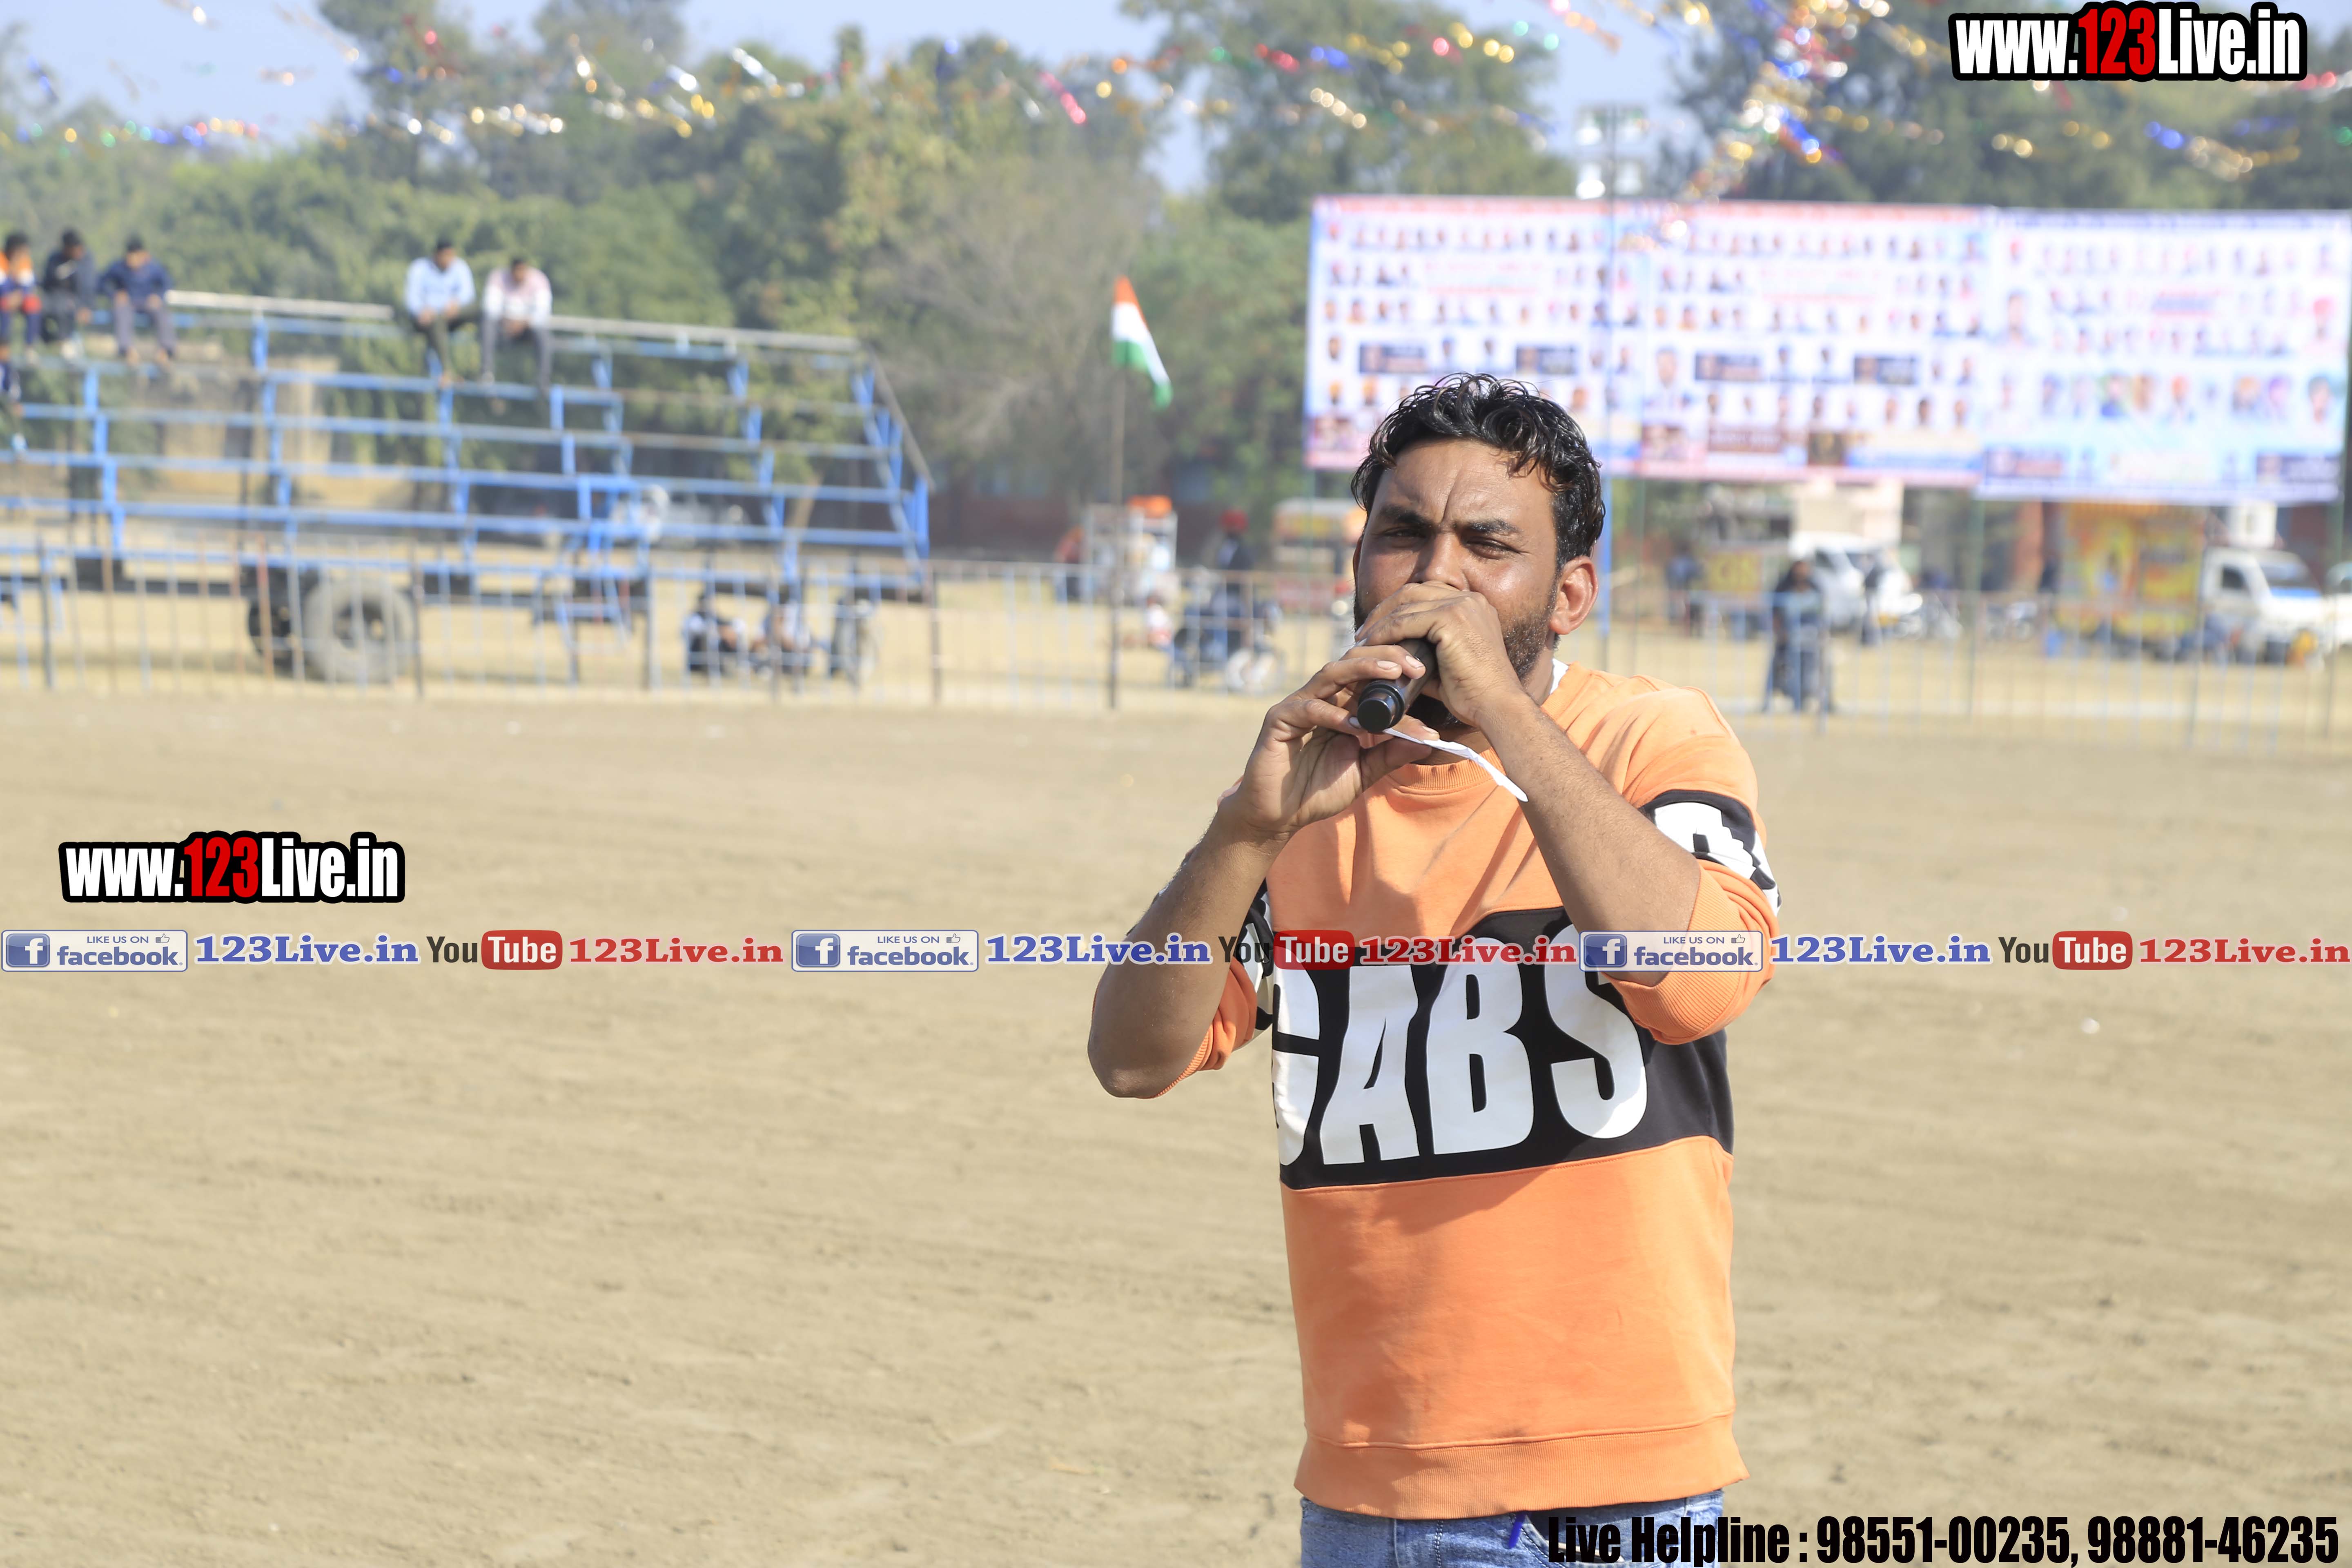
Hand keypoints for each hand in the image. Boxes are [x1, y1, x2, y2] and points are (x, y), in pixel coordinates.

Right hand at [1214, 647, 1443, 845]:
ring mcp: (1299, 705)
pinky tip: (1355, 725)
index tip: (1427, 684)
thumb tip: (1429, 741)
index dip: (1400, 680)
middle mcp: (1321, 699)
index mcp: (1342, 706)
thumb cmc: (1317, 791)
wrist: (1279, 815)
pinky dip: (1333, 714)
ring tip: (1391, 673)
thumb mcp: (1364, 771)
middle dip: (1385, 658)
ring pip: (1331, 673)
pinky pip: (1309, 708)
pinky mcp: (1279, 718)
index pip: (1371, 680)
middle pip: (1352, 662)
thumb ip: (1390, 754)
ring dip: (1363, 669)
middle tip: (1414, 666)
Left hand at [1351, 582, 1535, 731]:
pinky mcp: (1451, 618)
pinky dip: (1385, 632)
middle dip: (1383, 609)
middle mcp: (1470, 599)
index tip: (1377, 627)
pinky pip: (1405, 621)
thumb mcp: (1446, 665)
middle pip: (1413, 591)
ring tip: (1362, 640)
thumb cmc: (1474, 695)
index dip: (1398, 607)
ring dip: (1379, 621)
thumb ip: (1424, 653)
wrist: (1497, 707)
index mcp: (1473, 606)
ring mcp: (1462, 605)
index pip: (1426, 594)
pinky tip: (1371, 644)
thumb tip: (1396, 658)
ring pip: (1405, 603)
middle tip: (1363, 632)